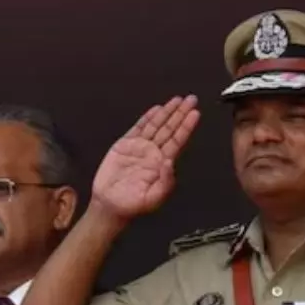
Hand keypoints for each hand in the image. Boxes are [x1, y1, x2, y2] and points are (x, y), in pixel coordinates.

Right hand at [92, 96, 198, 220]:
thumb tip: (169, 162)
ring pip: (156, 126)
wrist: (110, 205)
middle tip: (191, 99)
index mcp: (163, 164)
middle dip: (180, 113)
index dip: (186, 127)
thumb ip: (165, 182)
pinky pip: (138, 128)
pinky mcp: (124, 146)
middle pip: (170, 129)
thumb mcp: (154, 199)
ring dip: (167, 112)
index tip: (195, 113)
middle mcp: (154, 153)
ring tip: (177, 100)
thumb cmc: (133, 205)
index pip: (178, 141)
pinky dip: (147, 118)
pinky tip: (156, 110)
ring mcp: (140, 148)